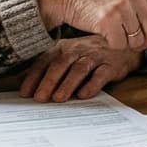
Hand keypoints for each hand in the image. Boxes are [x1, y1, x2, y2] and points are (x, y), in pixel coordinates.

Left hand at [19, 36, 141, 101]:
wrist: (121, 47)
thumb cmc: (88, 55)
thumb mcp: (67, 56)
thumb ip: (48, 68)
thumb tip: (24, 84)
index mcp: (62, 48)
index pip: (44, 61)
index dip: (34, 76)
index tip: (25, 93)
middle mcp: (77, 50)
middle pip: (60, 64)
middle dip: (48, 81)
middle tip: (40, 98)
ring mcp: (94, 57)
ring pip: (79, 69)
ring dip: (67, 84)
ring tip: (58, 98)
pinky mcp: (110, 65)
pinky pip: (100, 74)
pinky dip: (92, 85)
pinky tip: (84, 95)